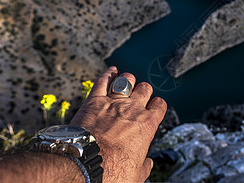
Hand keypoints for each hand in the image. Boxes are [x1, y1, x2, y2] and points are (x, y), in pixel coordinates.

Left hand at [71, 66, 166, 182]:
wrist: (84, 165)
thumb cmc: (111, 172)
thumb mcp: (136, 174)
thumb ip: (144, 165)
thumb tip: (147, 164)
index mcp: (147, 125)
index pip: (159, 105)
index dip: (157, 106)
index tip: (153, 108)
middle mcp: (133, 109)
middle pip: (145, 88)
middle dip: (143, 91)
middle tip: (139, 97)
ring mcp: (114, 102)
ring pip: (127, 80)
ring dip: (128, 80)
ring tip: (126, 84)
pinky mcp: (94, 100)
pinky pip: (103, 80)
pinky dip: (108, 74)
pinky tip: (111, 71)